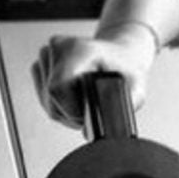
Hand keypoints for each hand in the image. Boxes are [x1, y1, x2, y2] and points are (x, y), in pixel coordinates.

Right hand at [32, 23, 157, 128]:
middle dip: (70, 114)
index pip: (58, 88)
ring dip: (65, 110)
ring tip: (86, 104)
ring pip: (45, 98)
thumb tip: (93, 130)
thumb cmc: (128, 70)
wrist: (120, 54)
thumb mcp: (137, 89)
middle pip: (50, 97)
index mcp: (80, 49)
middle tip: (91, 113)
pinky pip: (42, 94)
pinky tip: (76, 100)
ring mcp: (47, 53)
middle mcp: (59, 47)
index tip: (88, 116)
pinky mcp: (41, 62)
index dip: (71, 110)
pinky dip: (58, 104)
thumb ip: (124, 107)